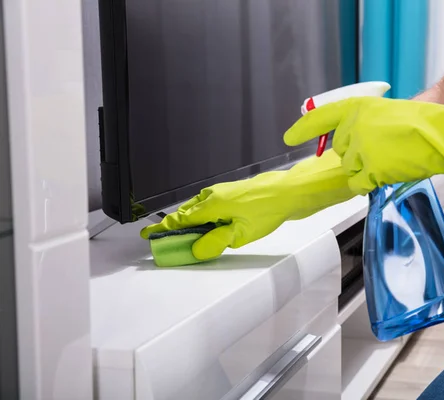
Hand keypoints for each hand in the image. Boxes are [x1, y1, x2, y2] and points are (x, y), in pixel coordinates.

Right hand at [140, 150, 354, 260]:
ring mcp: (224, 192)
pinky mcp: (234, 193)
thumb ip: (216, 242)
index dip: (163, 229)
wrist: (289, 192)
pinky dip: (204, 216)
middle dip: (176, 227)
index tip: (147, 235)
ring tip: (190, 238)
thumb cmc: (267, 211)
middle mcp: (213, 195)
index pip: (180, 219)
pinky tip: (212, 226)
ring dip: (191, 222)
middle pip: (187, 213)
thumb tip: (195, 250)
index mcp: (212, 205)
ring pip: (199, 208)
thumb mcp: (240, 233)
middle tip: (168, 241)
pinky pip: (210, 205)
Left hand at [285, 97, 443, 193]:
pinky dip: (370, 183)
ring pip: (349, 168)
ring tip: (391, 159)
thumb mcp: (384, 113)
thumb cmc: (421, 124)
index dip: (304, 128)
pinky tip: (388, 172)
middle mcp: (354, 126)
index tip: (290, 137)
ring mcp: (361, 148)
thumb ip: (362, 125)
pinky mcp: (371, 168)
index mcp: (357, 108)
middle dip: (356, 154)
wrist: (443, 133)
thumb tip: (347, 144)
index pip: (322, 117)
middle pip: (340, 150)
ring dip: (366, 169)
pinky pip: (358, 183)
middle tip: (384, 149)